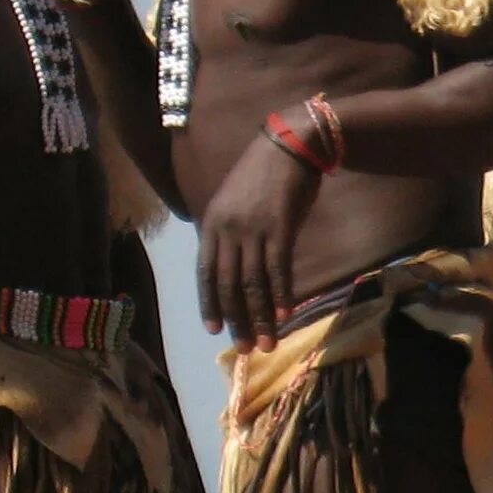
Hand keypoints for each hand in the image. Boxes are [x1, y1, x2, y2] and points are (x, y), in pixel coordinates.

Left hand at [195, 131, 320, 345]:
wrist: (288, 145)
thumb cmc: (263, 174)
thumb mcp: (235, 203)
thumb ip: (231, 232)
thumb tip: (234, 264)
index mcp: (211, 223)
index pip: (205, 272)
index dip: (209, 303)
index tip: (214, 330)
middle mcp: (227, 230)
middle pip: (228, 284)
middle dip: (236, 319)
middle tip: (244, 348)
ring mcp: (252, 229)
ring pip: (253, 283)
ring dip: (260, 316)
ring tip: (267, 342)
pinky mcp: (279, 228)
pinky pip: (277, 269)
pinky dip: (280, 295)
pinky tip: (283, 315)